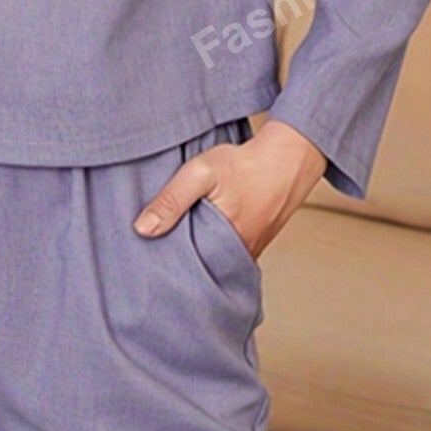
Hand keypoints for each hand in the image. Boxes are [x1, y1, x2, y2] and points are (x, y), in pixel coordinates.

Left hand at [132, 117, 328, 259]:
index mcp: (222, 244)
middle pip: (199, 271)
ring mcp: (248, 253)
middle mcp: (237, 256)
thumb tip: (142, 229)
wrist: (288, 159)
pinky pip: (228, 256)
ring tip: (175, 247)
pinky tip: (200, 236)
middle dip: (179, 267)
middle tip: (155, 258)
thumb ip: (171, 200)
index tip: (146, 263)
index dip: (165, 267)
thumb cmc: (246, 164)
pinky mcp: (254, 245)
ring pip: (214, 264)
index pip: (186, 271)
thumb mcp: (200, 172)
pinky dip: (213, 249)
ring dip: (197, 257)